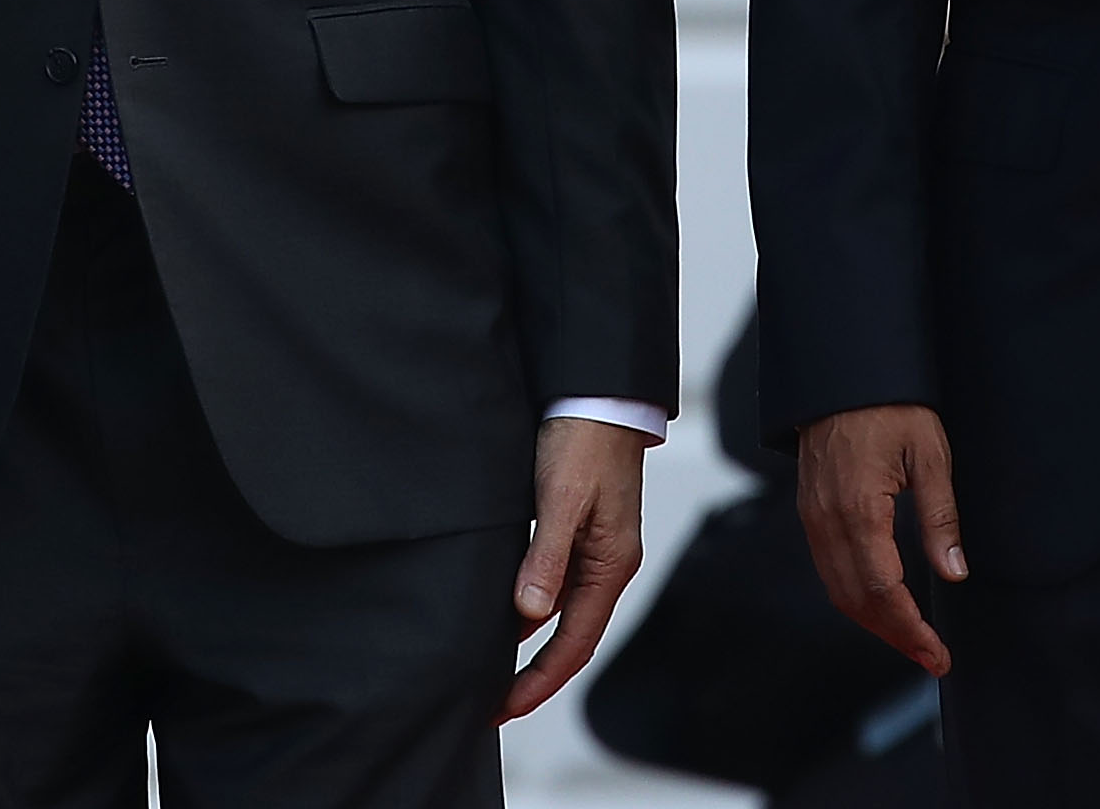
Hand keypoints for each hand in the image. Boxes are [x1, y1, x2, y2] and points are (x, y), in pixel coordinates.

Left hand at [503, 416, 649, 721]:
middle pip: (571, 637)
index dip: (539, 681)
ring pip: (561, 611)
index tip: (503, 707)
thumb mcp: (561, 497)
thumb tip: (529, 613)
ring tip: (489, 666)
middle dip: (534, 675)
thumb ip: (547, 556)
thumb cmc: (585, 437)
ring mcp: (595, 548)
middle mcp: (607, 563)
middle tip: (491, 703)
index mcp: (611, 564)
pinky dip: (529, 606)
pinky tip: (502, 610)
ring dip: (528, 642)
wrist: (600, 391)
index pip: (575, 643)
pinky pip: (555, 583)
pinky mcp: (580, 529)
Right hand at [797, 403, 965, 676]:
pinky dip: (856, 596)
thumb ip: (940, 517)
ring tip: (911, 640)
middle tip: (931, 658)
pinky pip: (829, 569)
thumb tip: (954, 573)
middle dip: (895, 636)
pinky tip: (882, 602)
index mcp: (860, 508)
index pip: (883, 590)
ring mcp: (813, 517)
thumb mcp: (929, 454)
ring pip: (839, 590)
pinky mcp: (810, 511)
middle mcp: (828, 520)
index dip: (910, 629)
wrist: (843, 372)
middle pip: (857, 600)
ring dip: (874, 622)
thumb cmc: (892, 406)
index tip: (937, 654)